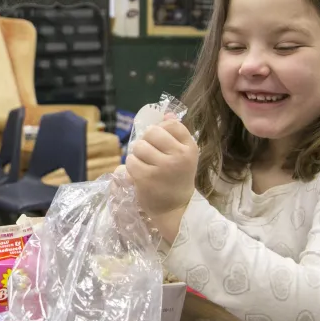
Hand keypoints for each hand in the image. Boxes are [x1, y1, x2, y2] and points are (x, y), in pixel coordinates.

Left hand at [125, 115, 197, 235]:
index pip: (172, 124)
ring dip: (137, 155)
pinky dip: (130, 166)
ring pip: (139, 146)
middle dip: (146, 141)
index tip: (161, 143)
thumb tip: (167, 112)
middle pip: (152, 132)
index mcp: (189, 148)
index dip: (161, 131)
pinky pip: (130, 161)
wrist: (175, 208)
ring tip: (144, 164)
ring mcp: (162, 167)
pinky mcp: (146, 178)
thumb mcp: (183, 155)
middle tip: (149, 154)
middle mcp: (178, 156)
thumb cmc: (177, 179)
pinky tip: (138, 173)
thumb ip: (175, 133)